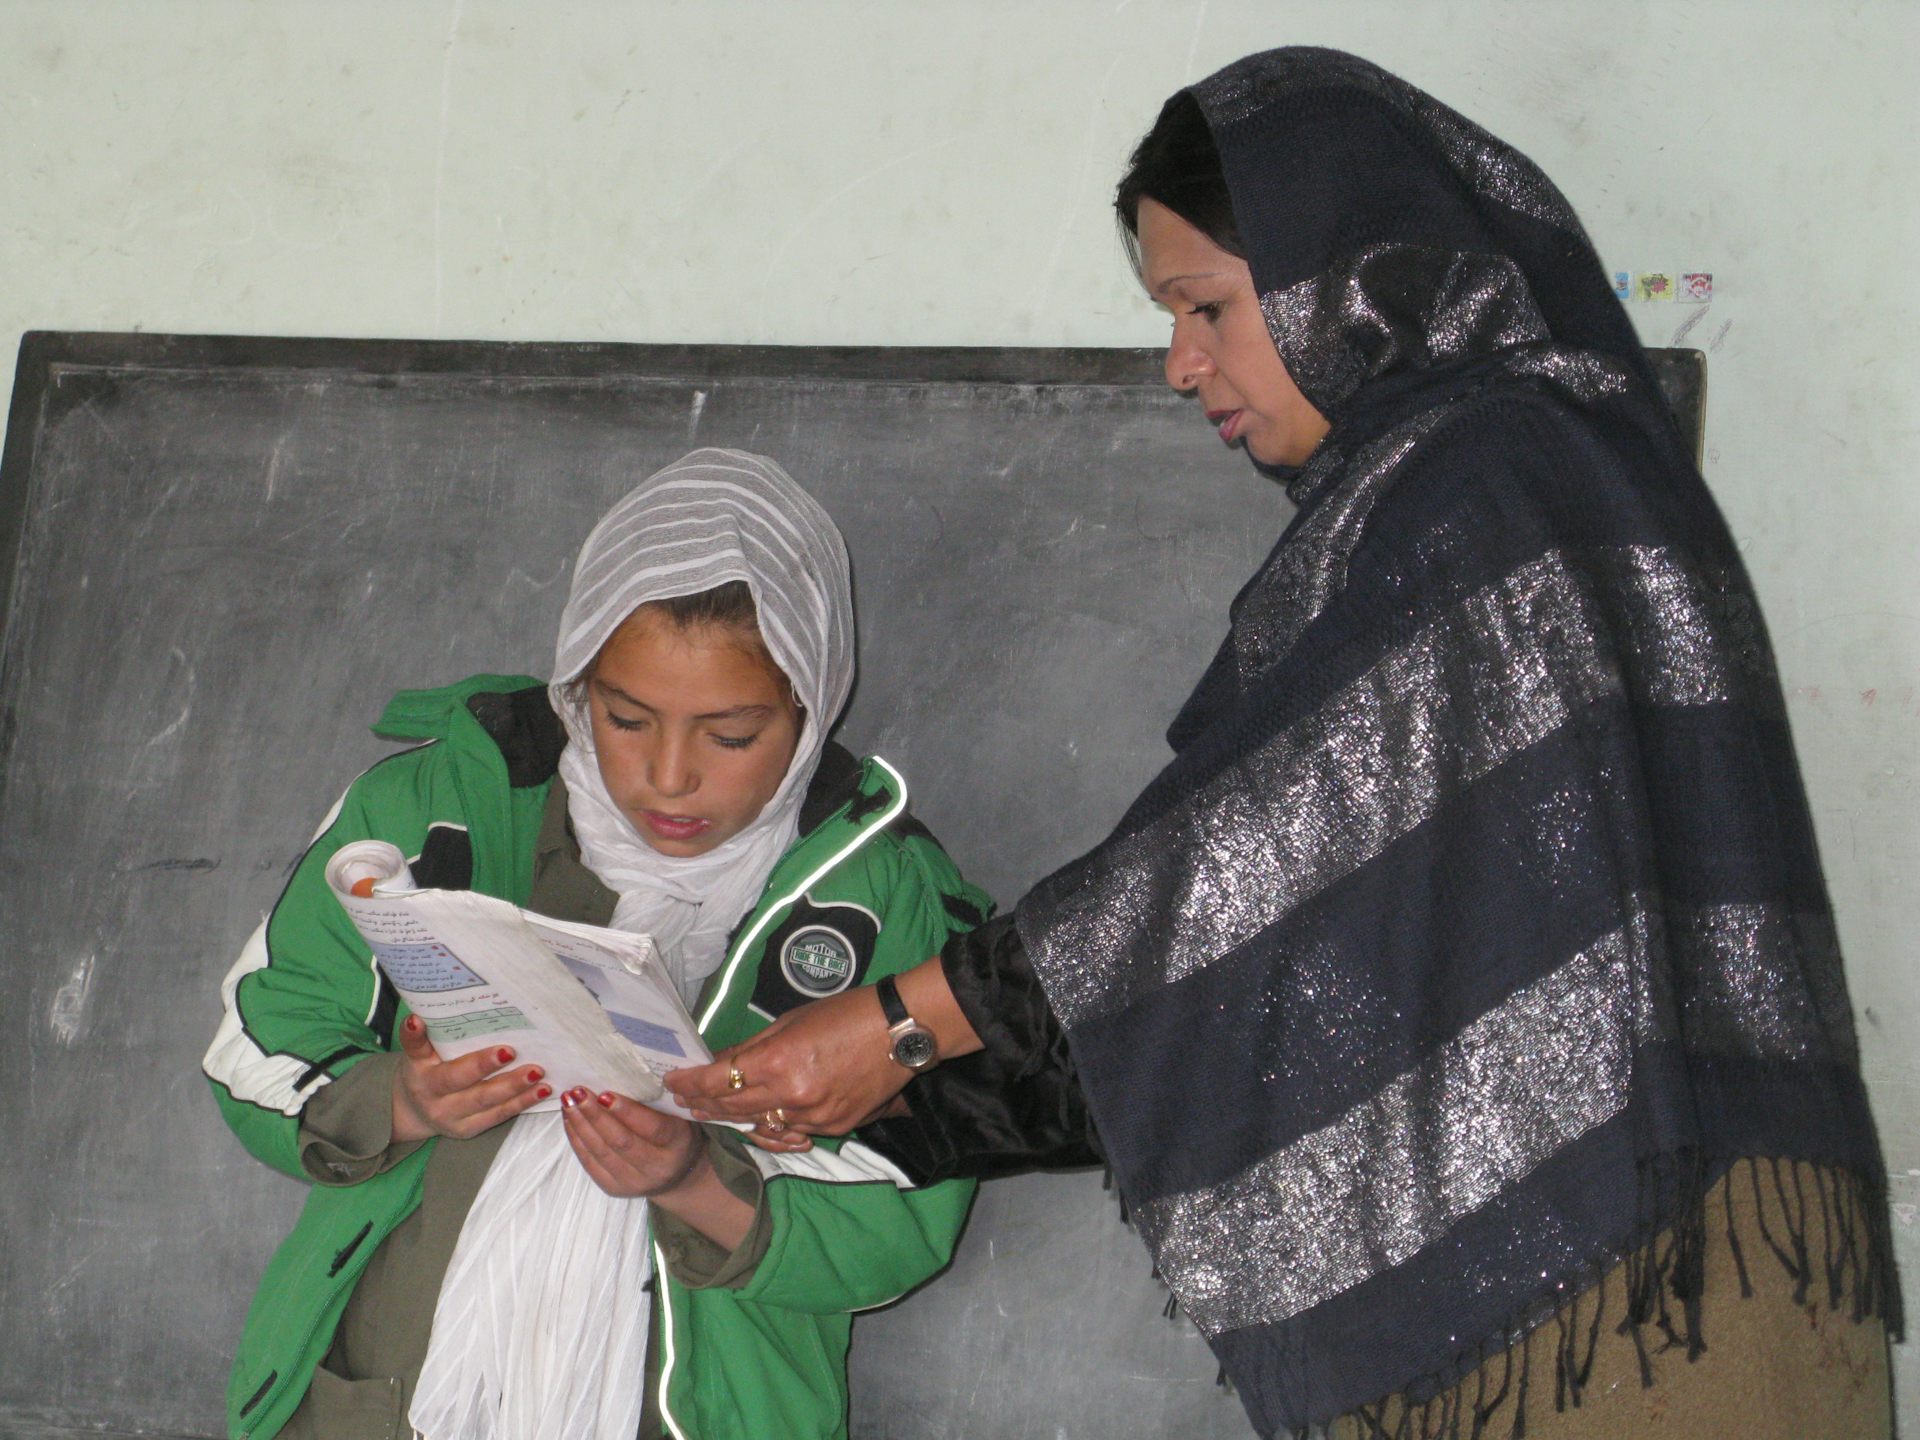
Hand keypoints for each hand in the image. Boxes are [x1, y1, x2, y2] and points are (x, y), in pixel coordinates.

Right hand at [390, 1014, 550, 1142]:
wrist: (409, 1109)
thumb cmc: (422, 1070)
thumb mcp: (415, 1055)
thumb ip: (417, 1040)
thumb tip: (416, 1018)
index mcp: (425, 1082)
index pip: (450, 1072)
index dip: (477, 1062)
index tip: (503, 1050)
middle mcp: (439, 1105)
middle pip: (475, 1091)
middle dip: (502, 1076)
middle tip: (525, 1059)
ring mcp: (456, 1121)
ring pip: (491, 1105)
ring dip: (518, 1089)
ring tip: (539, 1073)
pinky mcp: (470, 1130)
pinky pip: (499, 1116)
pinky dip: (522, 1102)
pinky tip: (542, 1090)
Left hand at [559, 1088, 705, 1199]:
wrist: (676, 1175)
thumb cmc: (674, 1135)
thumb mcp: (675, 1116)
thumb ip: (653, 1102)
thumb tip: (615, 1078)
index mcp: (677, 1144)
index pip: (651, 1128)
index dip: (626, 1111)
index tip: (605, 1093)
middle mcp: (656, 1168)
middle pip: (620, 1141)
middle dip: (595, 1115)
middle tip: (578, 1092)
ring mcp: (633, 1182)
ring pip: (600, 1152)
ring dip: (581, 1125)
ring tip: (568, 1102)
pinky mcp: (613, 1188)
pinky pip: (589, 1162)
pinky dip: (577, 1139)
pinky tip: (570, 1120)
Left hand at [665, 984, 908, 1136]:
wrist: (901, 1031)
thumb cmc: (847, 1013)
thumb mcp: (791, 1021)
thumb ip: (753, 1047)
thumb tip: (722, 1062)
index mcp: (778, 1061)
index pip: (719, 1081)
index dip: (691, 1084)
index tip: (673, 1083)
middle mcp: (793, 1096)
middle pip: (734, 1108)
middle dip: (705, 1105)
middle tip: (686, 1101)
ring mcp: (815, 1117)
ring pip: (762, 1126)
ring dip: (734, 1119)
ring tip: (712, 1113)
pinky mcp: (835, 1128)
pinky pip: (794, 1133)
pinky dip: (773, 1126)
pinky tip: (758, 1121)